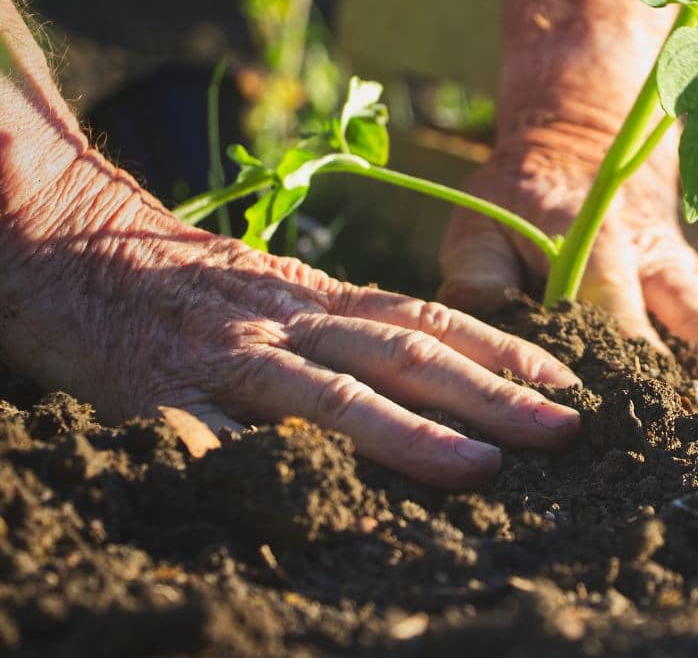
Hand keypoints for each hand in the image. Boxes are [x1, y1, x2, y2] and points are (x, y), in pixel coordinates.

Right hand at [1, 152, 580, 488]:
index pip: (430, 320)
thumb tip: (440, 371)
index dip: (503, 351)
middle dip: (492, 395)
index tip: (568, 382)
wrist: (78, 243)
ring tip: (482, 466)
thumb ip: (348, 324)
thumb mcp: (283, 288)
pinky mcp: (165, 394)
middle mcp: (292, 322)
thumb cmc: (194, 280)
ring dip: (411, 434)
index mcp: (322, 296)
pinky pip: (217, 439)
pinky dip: (265, 470)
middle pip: (405, 355)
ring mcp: (234, 358)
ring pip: (333, 395)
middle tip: (563, 429)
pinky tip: (315, 505)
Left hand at [438, 131, 697, 440]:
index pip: (618, 308)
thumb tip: (484, 347)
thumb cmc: (521, 202)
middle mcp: (658, 261)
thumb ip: (477, 283)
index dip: (633, 359)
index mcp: (599, 242)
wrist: (582, 149)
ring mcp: (688, 277)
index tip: (648, 417)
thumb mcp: (480, 227)